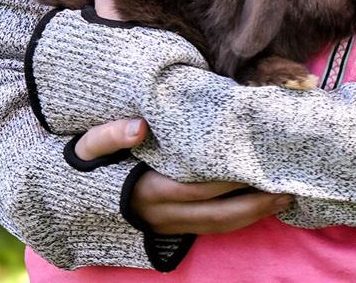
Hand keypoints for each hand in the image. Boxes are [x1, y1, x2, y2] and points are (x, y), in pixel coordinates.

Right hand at [76, 117, 294, 234]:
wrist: (66, 204)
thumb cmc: (81, 166)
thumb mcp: (84, 149)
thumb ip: (108, 135)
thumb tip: (139, 126)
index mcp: (146, 191)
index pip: (198, 188)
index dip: (231, 180)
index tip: (259, 163)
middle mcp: (161, 215)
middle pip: (217, 216)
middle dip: (254, 205)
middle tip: (288, 187)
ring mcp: (167, 226)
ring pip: (216, 228)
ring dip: (252, 216)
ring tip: (284, 198)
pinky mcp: (171, 228)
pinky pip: (209, 227)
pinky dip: (236, 219)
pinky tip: (258, 205)